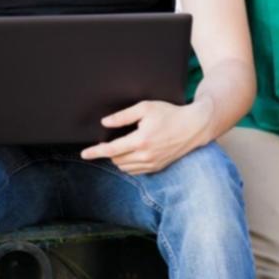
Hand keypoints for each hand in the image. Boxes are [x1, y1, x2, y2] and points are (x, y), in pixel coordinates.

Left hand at [79, 100, 211, 174]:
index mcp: (141, 140)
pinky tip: (132, 153)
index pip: (111, 149)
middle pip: (116, 159)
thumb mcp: (145, 108)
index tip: (84, 154)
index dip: (95, 152)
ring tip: (123, 145)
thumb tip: (105, 123)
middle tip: (112, 140)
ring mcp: (152, 163)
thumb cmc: (170, 114)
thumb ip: (123, 116)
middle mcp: (146, 155)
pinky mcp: (157, 167)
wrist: (193, 127)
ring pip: (124, 167)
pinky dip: (129, 164)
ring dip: (119, 158)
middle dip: (110, 151)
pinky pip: (135, 171)